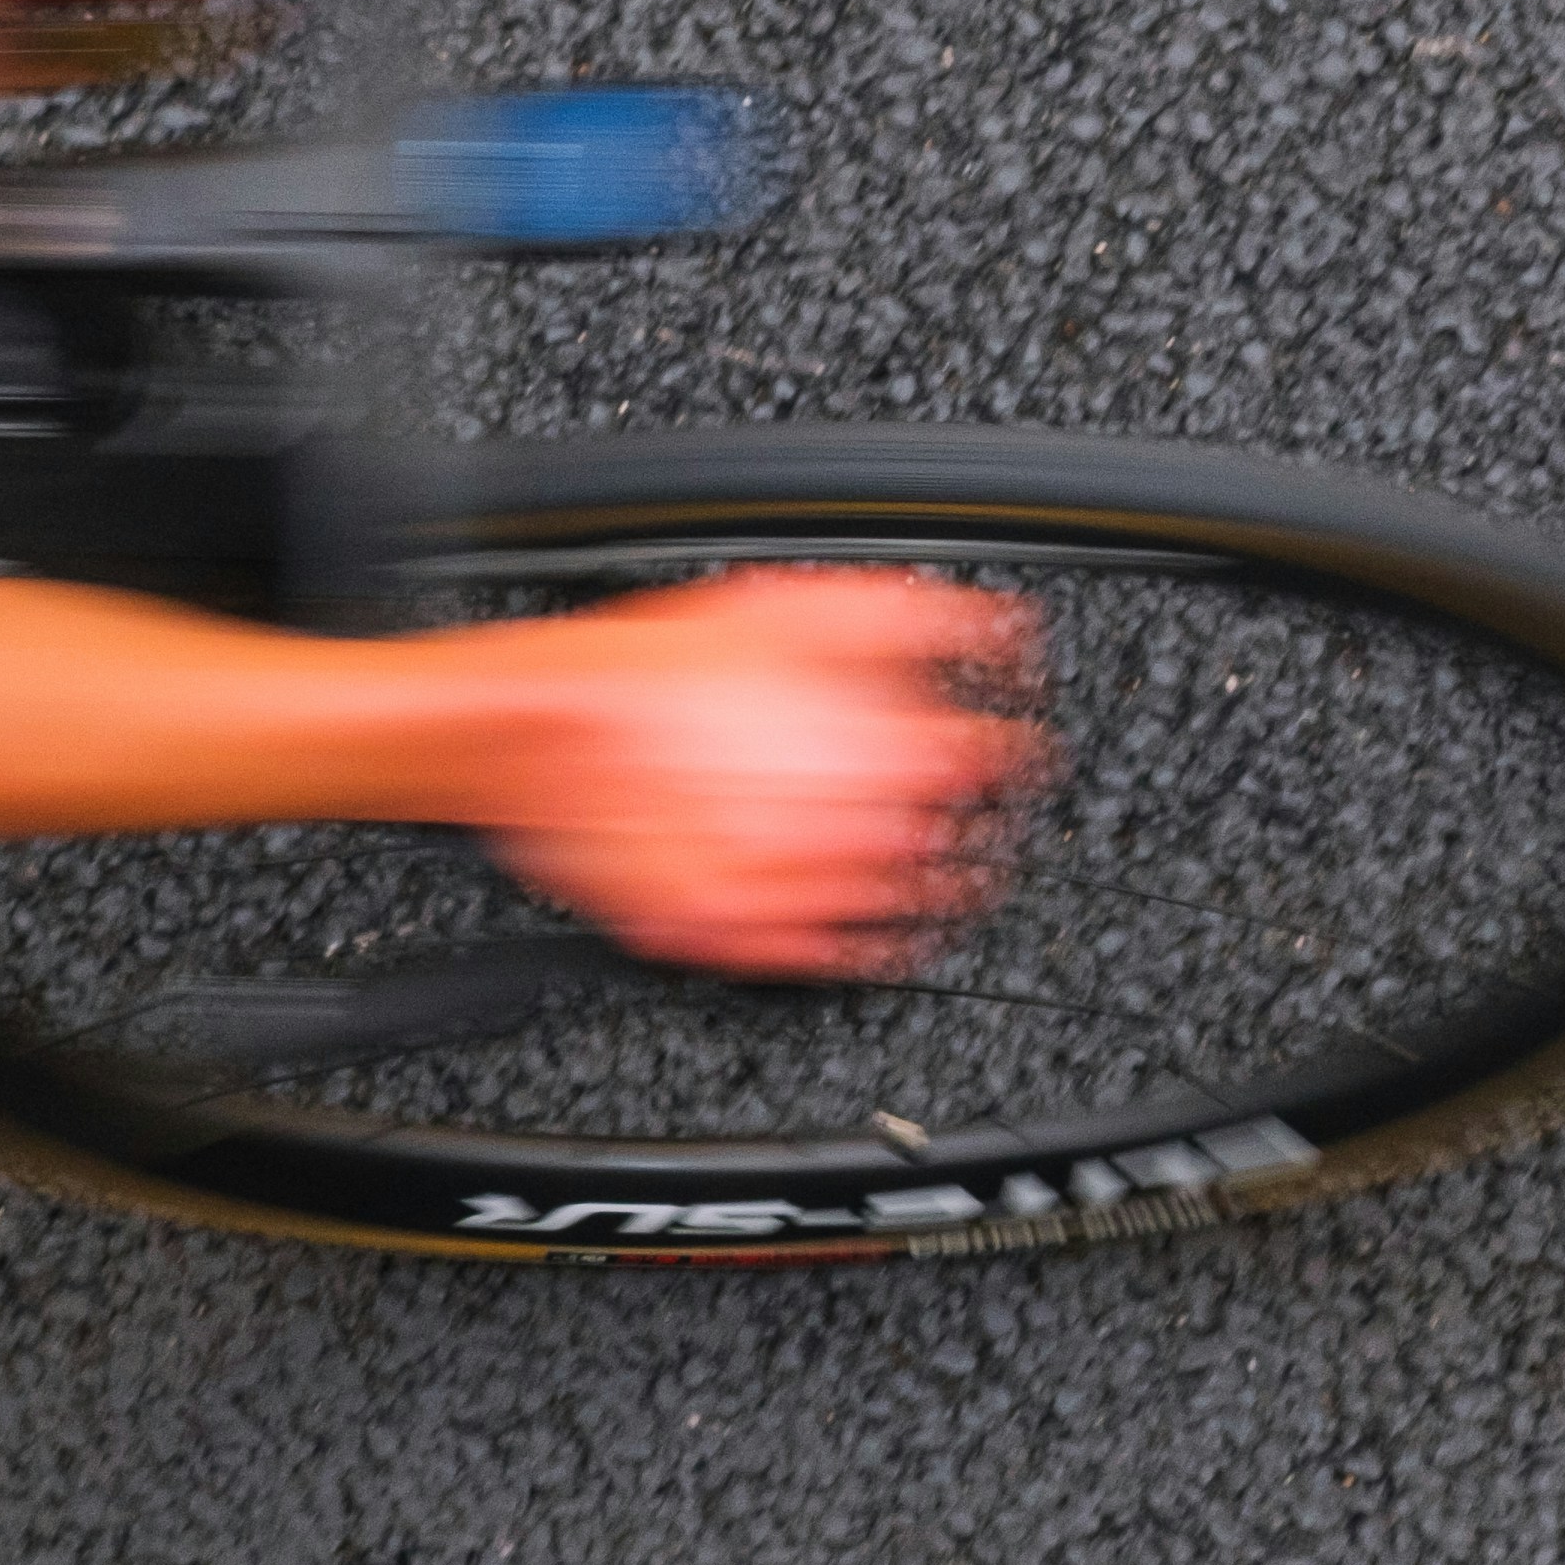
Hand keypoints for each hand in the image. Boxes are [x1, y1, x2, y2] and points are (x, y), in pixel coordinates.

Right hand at [473, 566, 1044, 977]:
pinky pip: (815, 959)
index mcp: (861, 746)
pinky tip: (875, 939)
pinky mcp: (723, 930)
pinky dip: (856, 953)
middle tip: (988, 820)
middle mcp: (831, 826)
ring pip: (890, 910)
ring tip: (956, 885)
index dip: (1015, 759)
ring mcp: (777, 887)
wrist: (538, 730)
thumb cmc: (654, 667)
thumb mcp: (790, 604)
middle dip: (976, 832)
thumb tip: (991, 626)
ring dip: (932, 898)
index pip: (979, 764)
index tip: (1026, 756)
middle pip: (941, 846)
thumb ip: (904, 618)